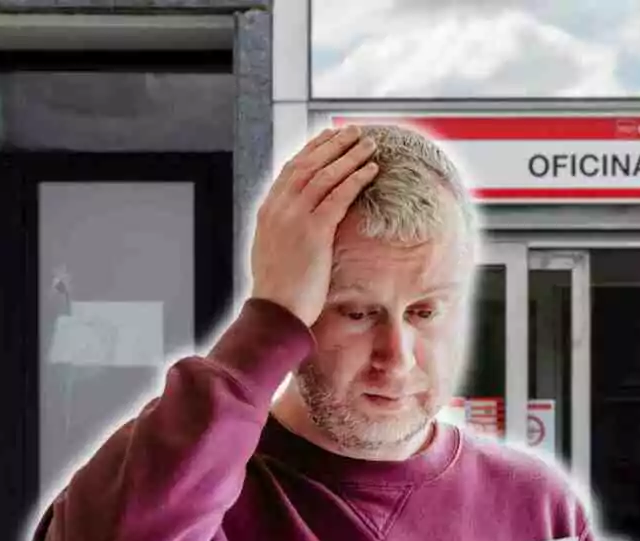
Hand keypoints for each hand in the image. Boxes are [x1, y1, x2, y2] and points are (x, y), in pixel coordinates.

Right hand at [249, 125, 378, 326]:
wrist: (275, 311)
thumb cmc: (280, 291)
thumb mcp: (276, 253)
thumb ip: (285, 233)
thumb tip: (299, 227)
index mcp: (269, 210)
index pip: (291, 170)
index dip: (313, 150)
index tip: (329, 138)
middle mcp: (279, 208)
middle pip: (309, 164)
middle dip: (333, 144)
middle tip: (353, 131)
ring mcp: (295, 218)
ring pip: (325, 175)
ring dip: (349, 155)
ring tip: (368, 143)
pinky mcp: (314, 231)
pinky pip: (338, 197)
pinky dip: (355, 179)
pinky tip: (371, 169)